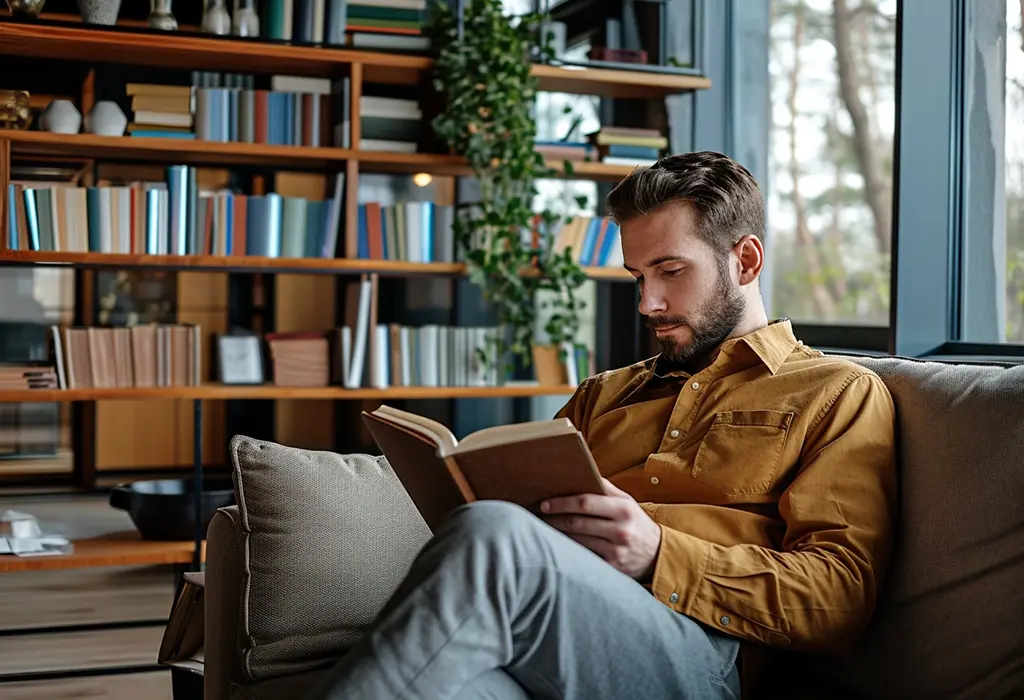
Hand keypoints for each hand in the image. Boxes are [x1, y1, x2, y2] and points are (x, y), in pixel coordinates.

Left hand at [540, 478, 661, 579]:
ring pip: (577, 540)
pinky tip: (557, 544)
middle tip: (538, 515)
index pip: (586, 502)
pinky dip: (569, 549)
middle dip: (554, 518)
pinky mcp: (611, 567)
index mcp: (624, 509)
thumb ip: (606, 488)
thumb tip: (582, 471)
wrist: (657, 554)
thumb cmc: (636, 522)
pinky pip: (584, 556)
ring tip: (543, 527)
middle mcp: (621, 530)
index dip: (562, 502)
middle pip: (577, 523)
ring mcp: (616, 551)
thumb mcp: (627, 502)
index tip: (544, 503)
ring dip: (557, 534)